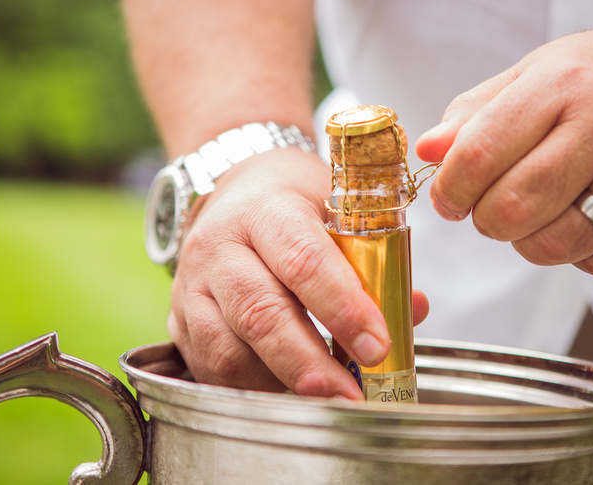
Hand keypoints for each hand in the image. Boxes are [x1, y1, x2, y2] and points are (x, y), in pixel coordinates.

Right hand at [167, 148, 428, 398]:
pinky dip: (252, 389)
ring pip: (227, 349)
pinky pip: (209, 368)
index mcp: (266, 209)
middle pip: (260, 312)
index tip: (378, 345)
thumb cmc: (294, 202)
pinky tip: (288, 396)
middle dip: (309, 362)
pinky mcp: (179, 319)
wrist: (234, 190)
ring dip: (279, 384)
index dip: (342, 307)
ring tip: (325, 403)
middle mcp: (220, 246)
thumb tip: (413, 309)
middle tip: (350, 394)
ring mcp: (193, 285)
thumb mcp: (337, 209)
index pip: (303, 259)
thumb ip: (373, 260)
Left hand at [416, 21, 592, 278]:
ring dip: (530, 240)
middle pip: (512, 209)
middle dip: (487, 220)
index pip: (479, 156)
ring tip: (544, 210)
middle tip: (494, 207)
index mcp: (565, 86)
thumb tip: (428, 151)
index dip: (450, 189)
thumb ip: (476, 112)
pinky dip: (581, 253)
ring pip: (554, 246)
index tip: (449, 198)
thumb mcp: (539, 72)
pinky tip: (590, 217)